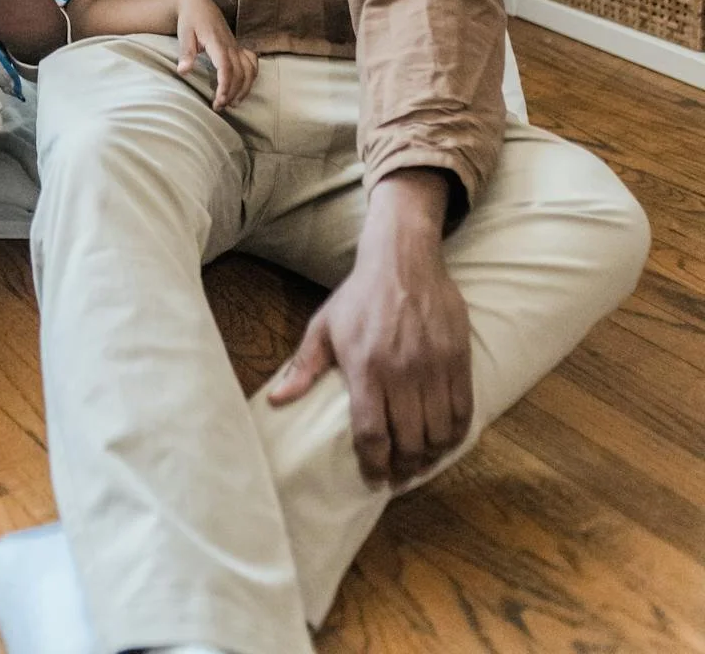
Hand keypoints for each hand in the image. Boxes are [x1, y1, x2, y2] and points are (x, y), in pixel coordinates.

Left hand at [176, 0, 257, 110]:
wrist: (199, 5)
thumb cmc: (190, 20)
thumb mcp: (184, 34)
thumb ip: (186, 52)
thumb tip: (183, 71)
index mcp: (217, 42)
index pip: (226, 67)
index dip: (225, 86)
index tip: (219, 101)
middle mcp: (231, 45)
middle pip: (239, 73)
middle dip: (232, 93)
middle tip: (219, 107)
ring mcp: (237, 46)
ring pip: (250, 70)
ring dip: (244, 89)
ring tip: (233, 103)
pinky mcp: (239, 48)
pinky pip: (253, 64)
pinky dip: (252, 77)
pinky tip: (243, 88)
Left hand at [267, 169, 471, 487]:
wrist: (403, 260)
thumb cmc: (359, 295)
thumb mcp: (324, 326)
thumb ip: (303, 366)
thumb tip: (276, 400)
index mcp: (365, 367)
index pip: (371, 435)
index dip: (373, 465)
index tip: (373, 478)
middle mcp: (401, 372)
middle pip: (407, 441)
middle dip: (402, 467)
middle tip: (397, 474)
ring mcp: (433, 367)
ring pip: (437, 433)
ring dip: (429, 455)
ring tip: (419, 460)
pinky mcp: (458, 359)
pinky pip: (463, 411)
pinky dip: (455, 435)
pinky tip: (444, 440)